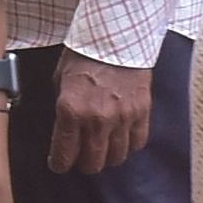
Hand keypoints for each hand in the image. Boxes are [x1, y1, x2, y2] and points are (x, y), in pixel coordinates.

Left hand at [46, 58, 150, 176]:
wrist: (117, 37)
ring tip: (103, 150)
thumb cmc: (85, 55)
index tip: (59, 164)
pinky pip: (137, 143)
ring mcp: (122, 118)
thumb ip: (63, 108)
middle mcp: (97, 119)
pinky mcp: (142, 113)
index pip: (64, 154)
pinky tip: (122, 139)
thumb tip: (64, 129)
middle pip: (93, 163)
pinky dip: (129, 145)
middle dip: (84, 165)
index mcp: (70, 110)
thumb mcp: (60, 81)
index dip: (60, 164)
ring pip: (117, 157)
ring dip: (108, 157)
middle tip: (81, 159)